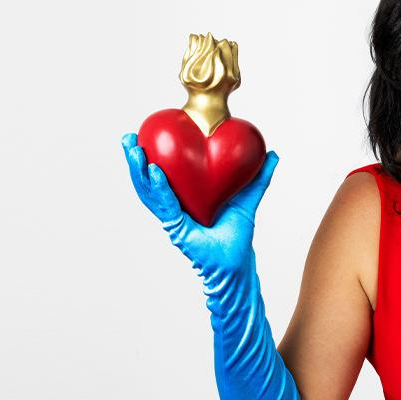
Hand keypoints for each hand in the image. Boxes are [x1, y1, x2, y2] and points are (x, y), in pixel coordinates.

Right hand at [121, 132, 278, 278]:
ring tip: (134, 149)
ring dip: (139, 171)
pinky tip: (156, 171)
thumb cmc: (237, 237)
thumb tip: (272, 153)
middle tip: (128, 138)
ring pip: (149, 193)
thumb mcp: (249, 198)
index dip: (150, 156)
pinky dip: (161, 188)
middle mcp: (173, 210)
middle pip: (147, 182)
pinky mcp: (178, 230)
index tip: (143, 135)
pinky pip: (167, 206)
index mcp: (183, 201)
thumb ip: (259, 176)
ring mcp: (173, 221)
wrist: (238, 264)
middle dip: (134, 160)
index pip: (162, 175)